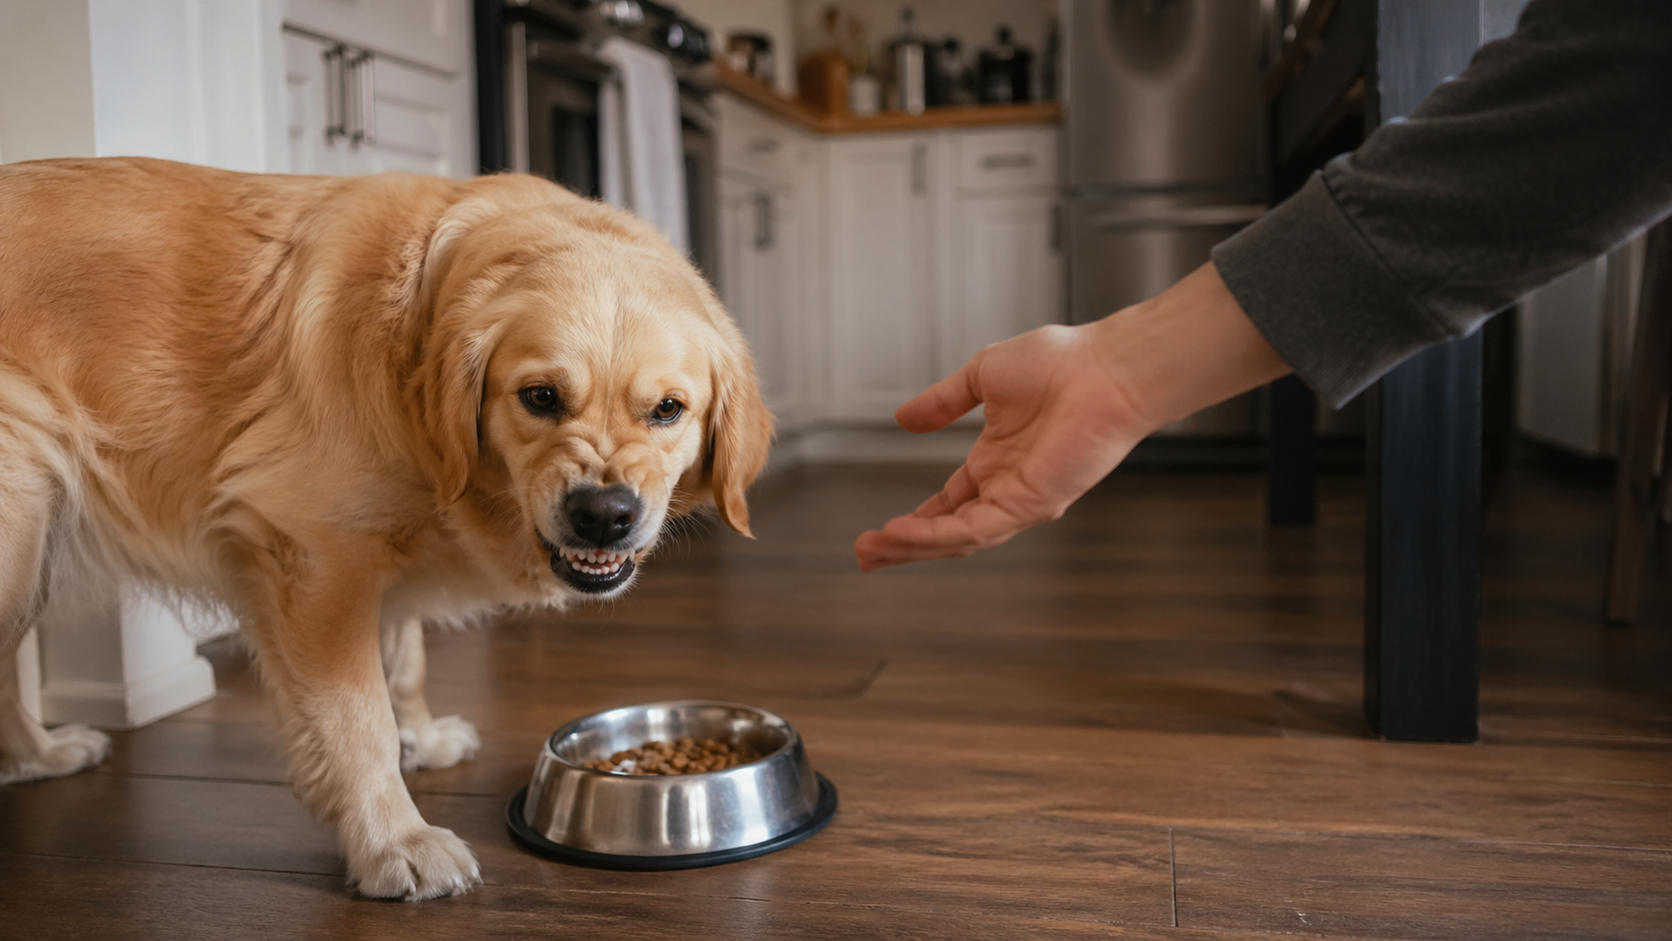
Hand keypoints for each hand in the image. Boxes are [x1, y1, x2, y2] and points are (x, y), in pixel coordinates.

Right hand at [852, 323, 1150, 569]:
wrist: (1104, 367)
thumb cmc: (1060, 363)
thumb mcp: (981, 377)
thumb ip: (942, 403)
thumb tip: (902, 419)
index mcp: (997, 460)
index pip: (948, 504)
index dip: (913, 521)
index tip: (878, 533)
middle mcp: (1007, 486)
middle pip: (947, 531)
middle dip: (904, 546)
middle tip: (864, 556)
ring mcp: (1021, 500)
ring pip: (959, 538)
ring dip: (913, 546)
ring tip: (873, 551)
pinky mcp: (1033, 504)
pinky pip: (978, 528)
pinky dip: (938, 534)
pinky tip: (904, 532)